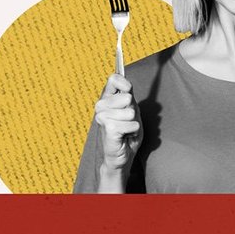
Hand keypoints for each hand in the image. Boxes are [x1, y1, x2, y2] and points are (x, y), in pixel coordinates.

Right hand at [94, 73, 142, 189]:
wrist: (123, 154)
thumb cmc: (127, 132)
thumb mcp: (132, 110)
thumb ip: (129, 96)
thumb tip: (127, 88)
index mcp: (107, 98)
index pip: (114, 79)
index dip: (125, 84)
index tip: (128, 92)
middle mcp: (101, 106)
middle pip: (127, 97)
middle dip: (133, 111)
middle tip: (128, 121)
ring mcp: (102, 117)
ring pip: (130, 112)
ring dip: (133, 123)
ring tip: (126, 130)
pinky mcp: (107, 128)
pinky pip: (131, 125)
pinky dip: (133, 131)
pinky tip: (125, 136)